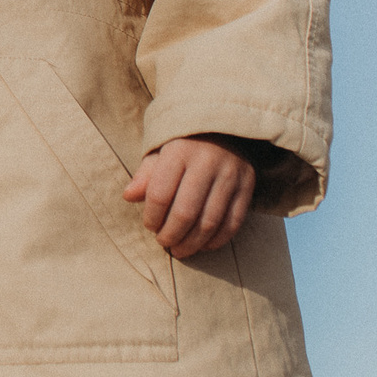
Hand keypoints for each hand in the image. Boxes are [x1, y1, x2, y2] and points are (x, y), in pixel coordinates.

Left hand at [122, 136, 255, 258]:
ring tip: (180, 250)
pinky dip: (217, 239)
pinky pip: (233, 222)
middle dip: (172, 235)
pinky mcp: (247, 186)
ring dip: (193, 243)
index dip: (152, 217)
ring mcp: (230, 175)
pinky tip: (204, 245)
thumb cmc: (185, 143)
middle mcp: (207, 163)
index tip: (150, 226)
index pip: (160, 194)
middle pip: (186, 212)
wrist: (225, 126)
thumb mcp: (160, 150)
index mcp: (179, 152)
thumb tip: (128, 196)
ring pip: (210, 221)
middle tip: (164, 243)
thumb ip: (145, 174)